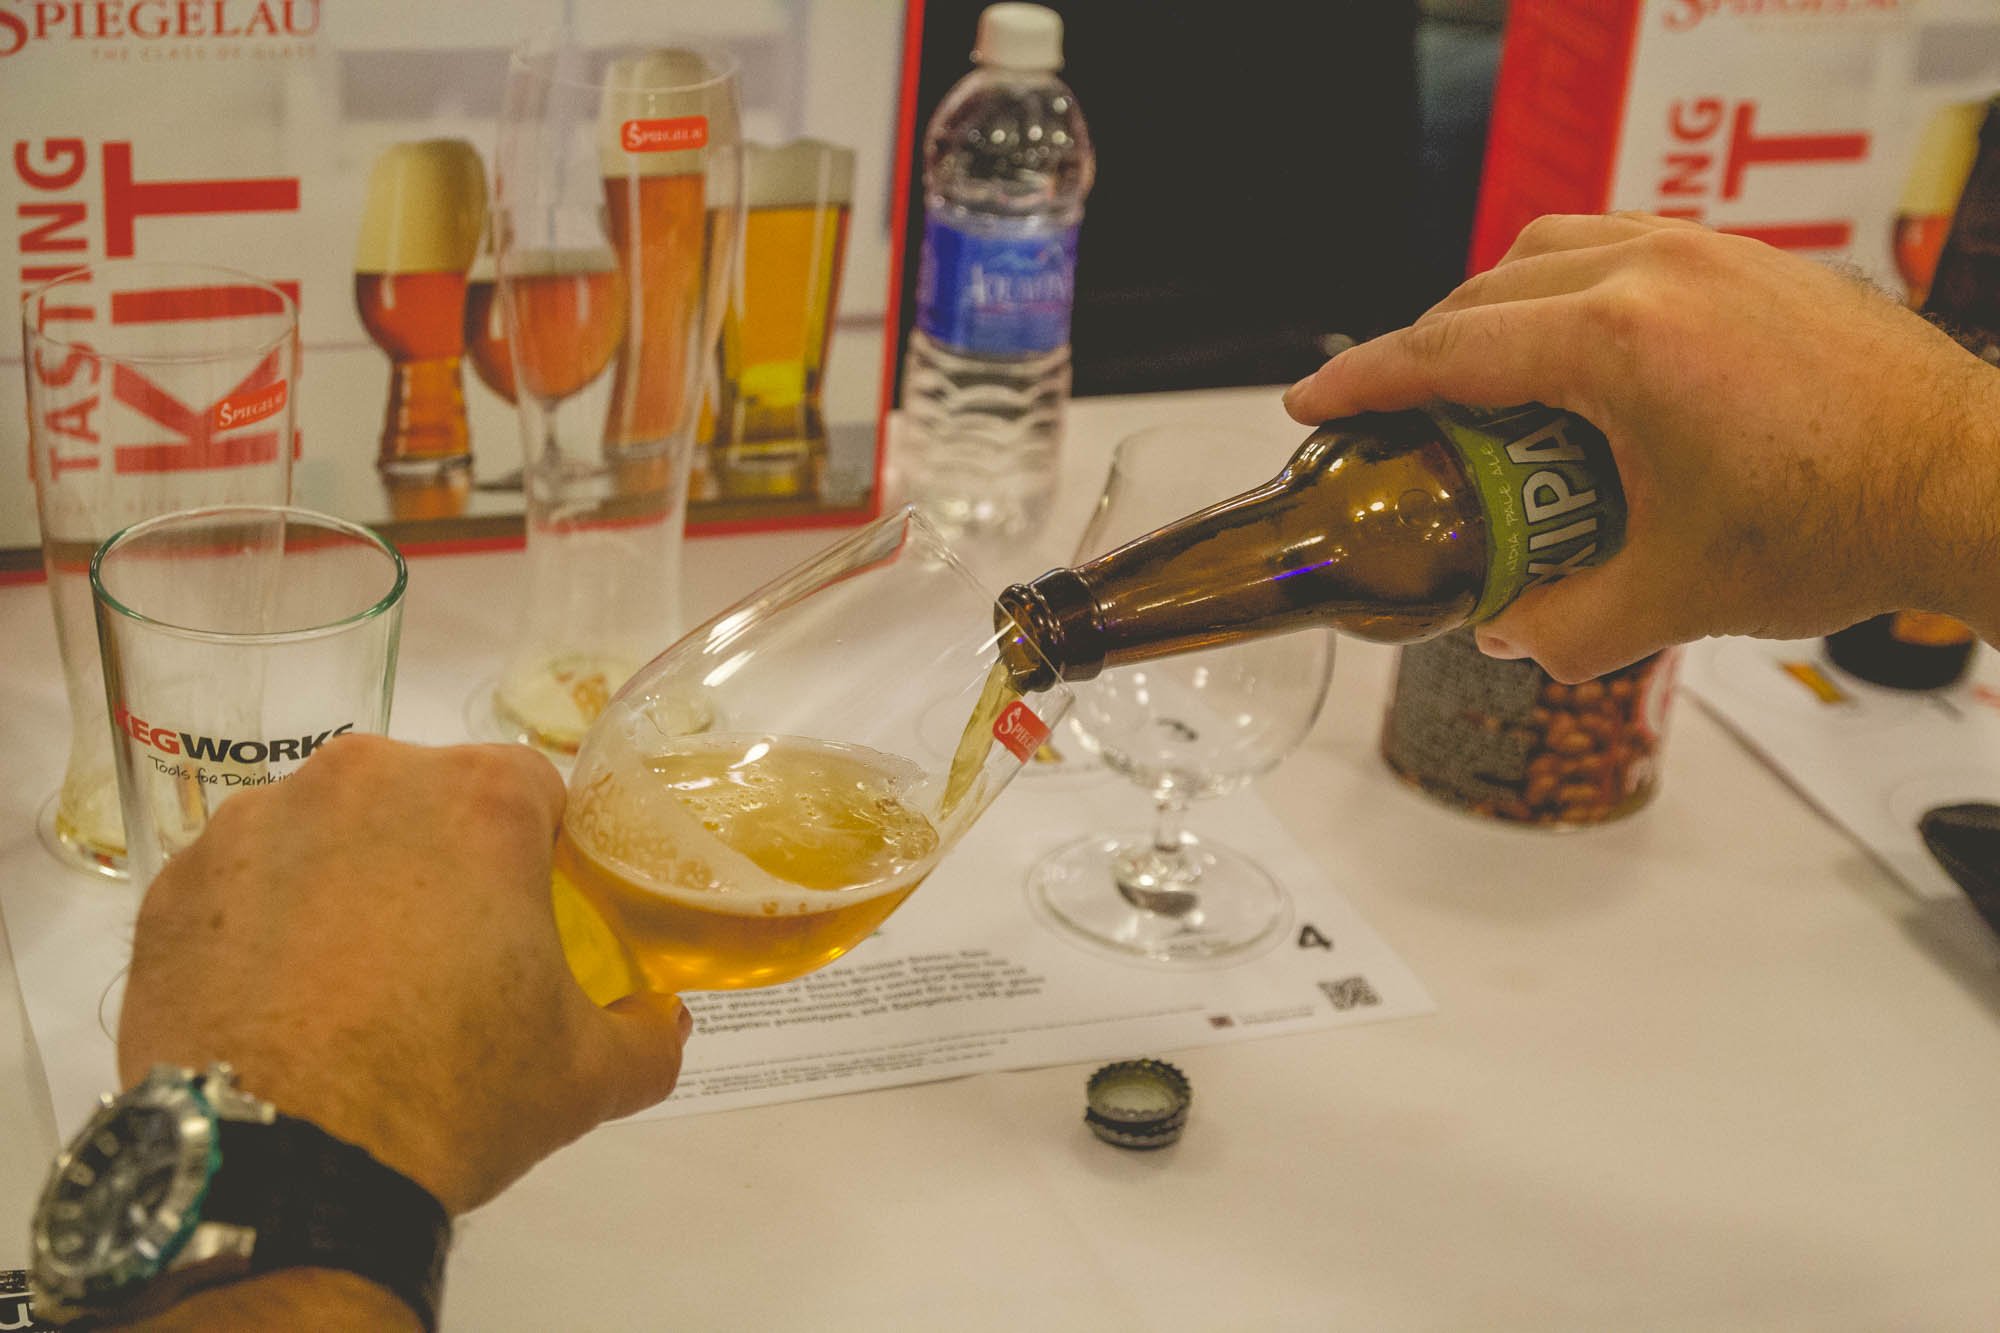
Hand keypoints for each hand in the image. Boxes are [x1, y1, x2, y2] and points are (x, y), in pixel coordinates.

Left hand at [117, 735, 690, 1215]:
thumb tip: (662, 1019)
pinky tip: (280, 1001)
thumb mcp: (587, 1076)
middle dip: (437, 861)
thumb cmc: (453, 1097)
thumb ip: (649, 1032)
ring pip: (326, 834)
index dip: (539, 852)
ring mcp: (256, 823)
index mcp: (478, 798)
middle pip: (420, 800)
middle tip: (445, 958)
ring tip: (350, 987)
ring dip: (346, 884)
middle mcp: (363, 779)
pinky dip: (264, 923)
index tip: (530, 916)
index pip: (531, 788)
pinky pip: (242, 882)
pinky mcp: (175, 882)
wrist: (280, 1172)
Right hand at [1283, 213, 1999, 680]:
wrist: (1969, 482)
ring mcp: (1707, 254)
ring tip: (1486, 383)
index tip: (1313, 404)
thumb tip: (1510, 634)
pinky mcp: (1750, 260)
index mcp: (1616, 343)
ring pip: (1553, 249)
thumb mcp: (1675, 597)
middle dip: (1425, 348)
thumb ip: (1566, 625)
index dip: (1363, 381)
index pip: (1447, 351)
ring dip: (1496, 307)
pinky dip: (1571, 291)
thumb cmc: (1836, 522)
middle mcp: (1653, 273)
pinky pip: (1623, 247)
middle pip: (1488, 291)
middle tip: (1398, 417)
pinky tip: (1583, 359)